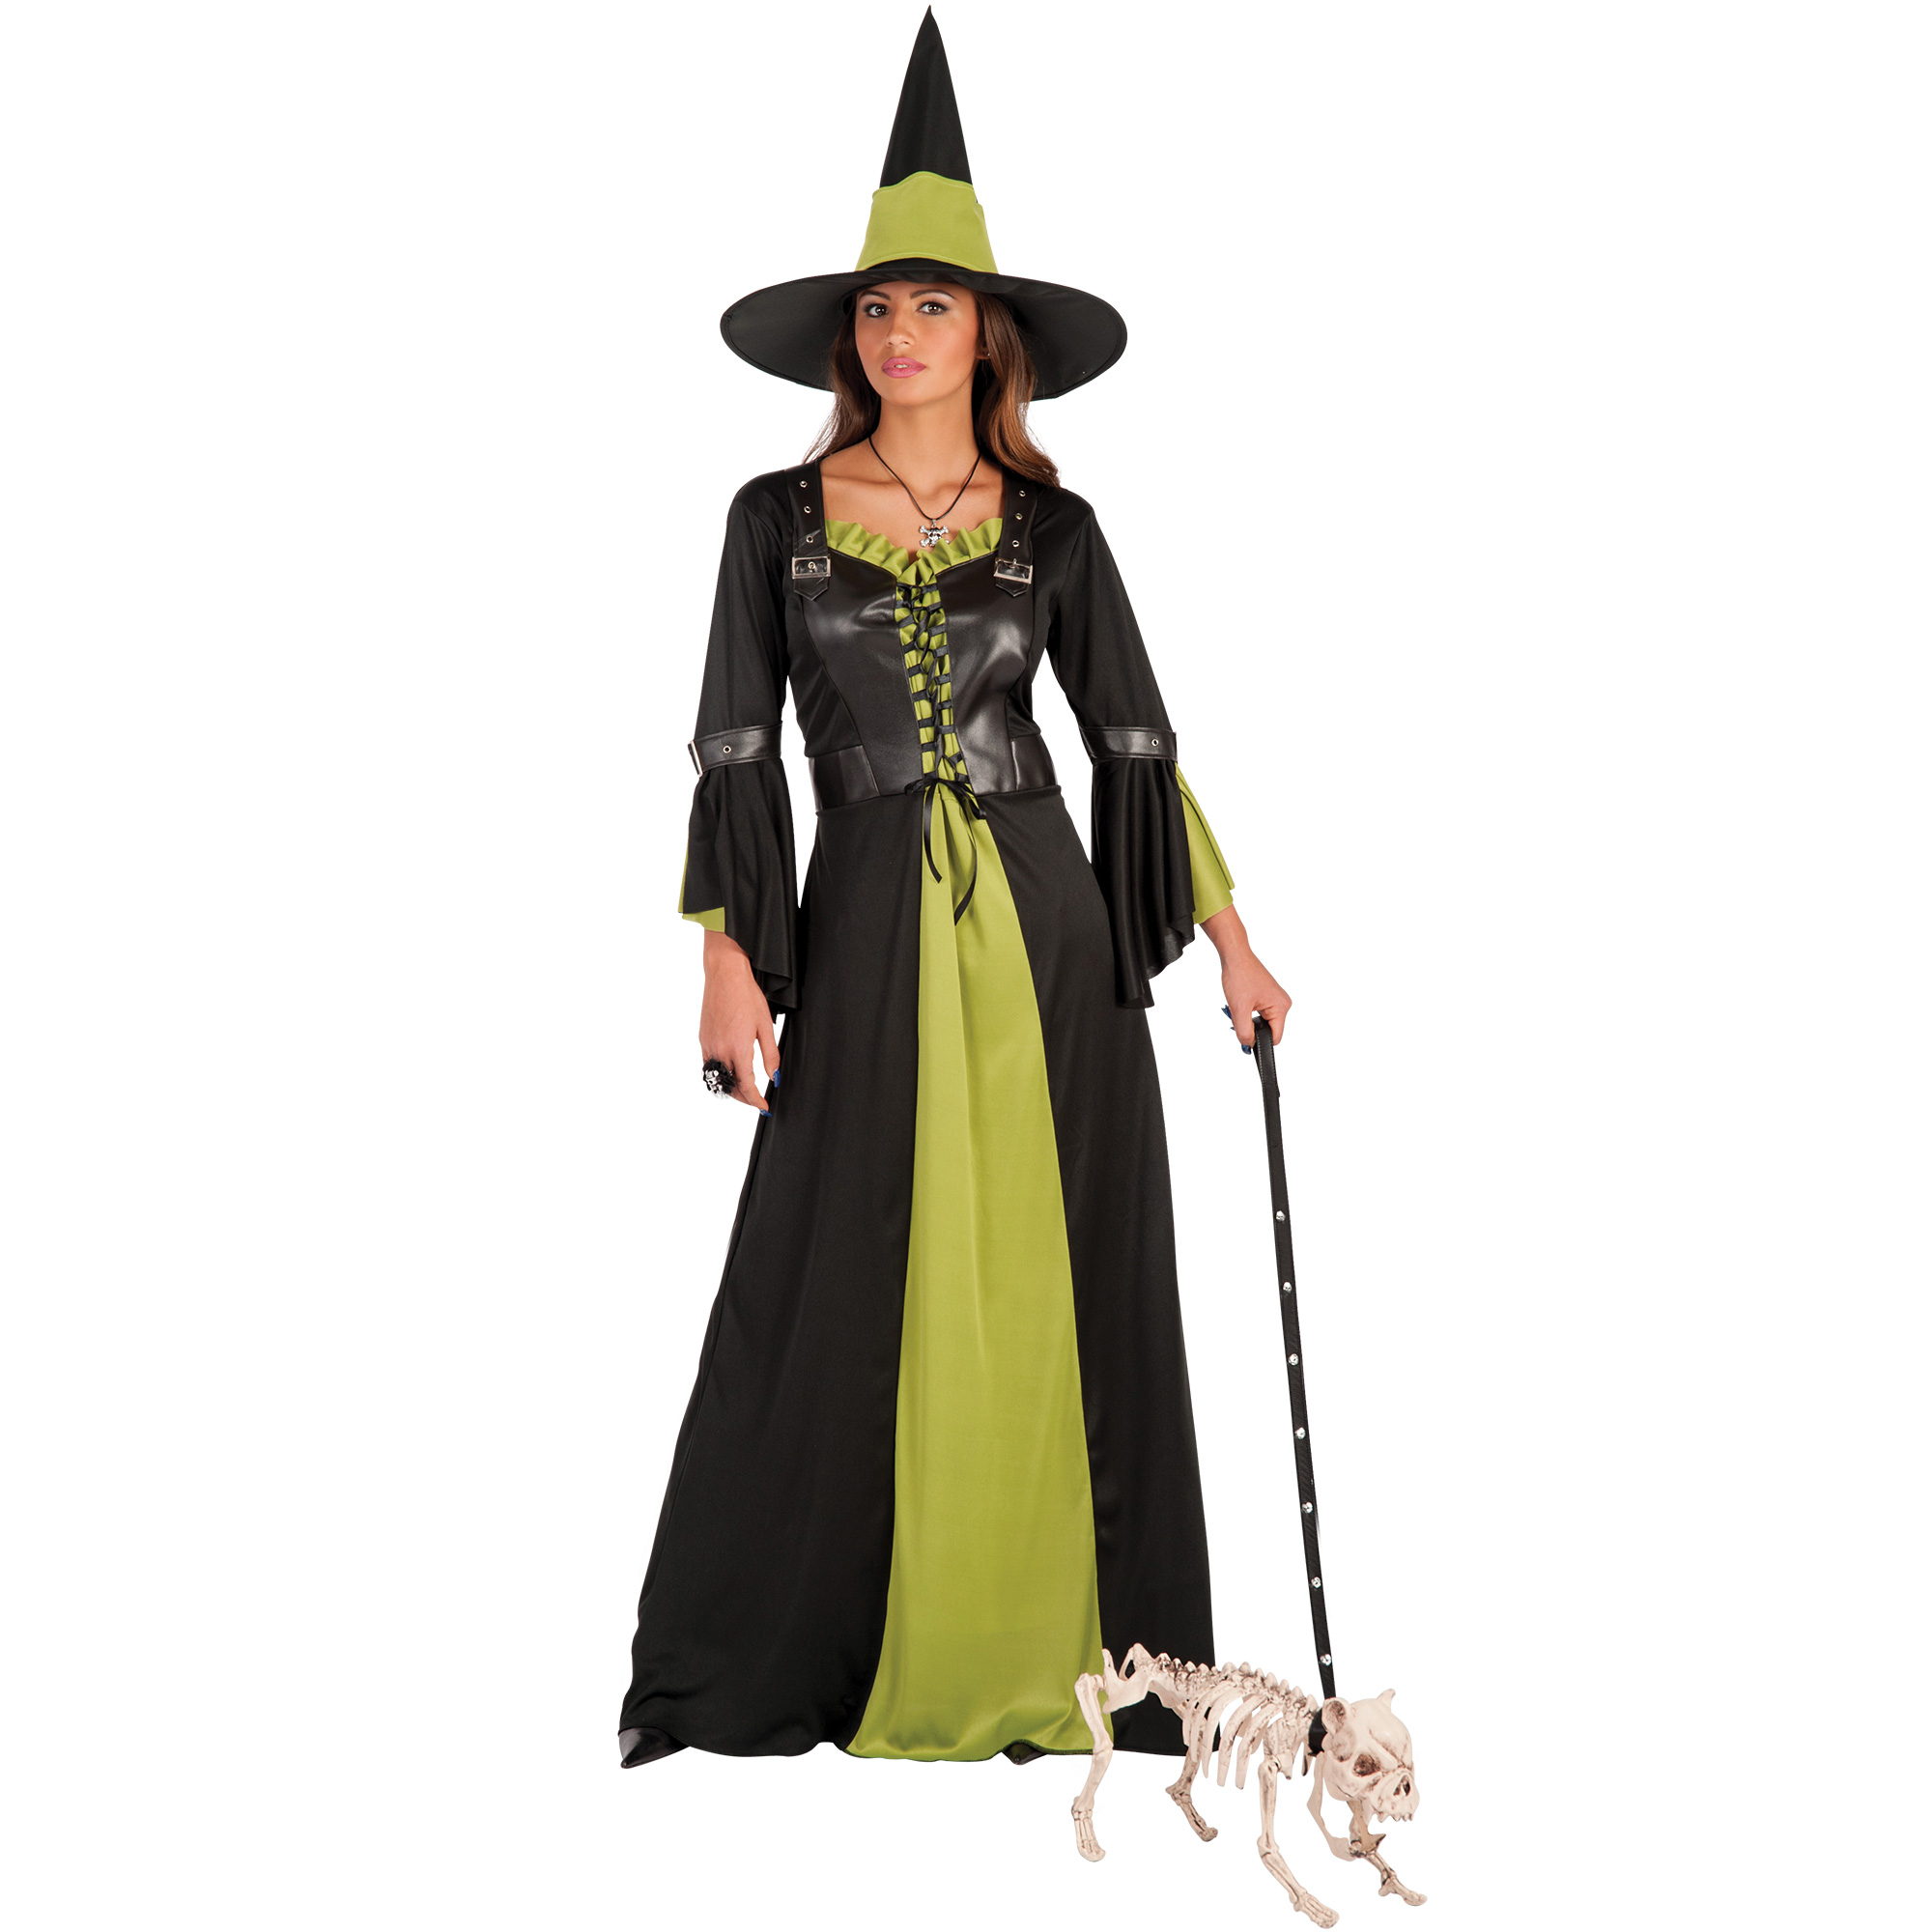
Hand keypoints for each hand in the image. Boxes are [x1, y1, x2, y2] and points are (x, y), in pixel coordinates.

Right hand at [699, 929, 778, 1111]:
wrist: (725, 976)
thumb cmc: (747, 996)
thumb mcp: (765, 1026)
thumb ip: (771, 1054)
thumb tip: (775, 1076)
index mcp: (738, 1049)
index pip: (746, 1086)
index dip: (756, 1100)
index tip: (764, 1107)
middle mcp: (720, 1050)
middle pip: (730, 1087)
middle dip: (744, 1098)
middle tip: (756, 1101)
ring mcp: (708, 1045)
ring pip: (717, 1078)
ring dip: (731, 1088)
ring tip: (745, 1090)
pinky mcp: (703, 1039)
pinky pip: (708, 1064)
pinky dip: (720, 1074)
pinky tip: (730, 1071)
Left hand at [1200, 904, 1290, 1046]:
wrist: (1235, 956)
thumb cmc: (1240, 975)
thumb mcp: (1239, 1009)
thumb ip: (1244, 1032)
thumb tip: (1248, 1046)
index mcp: (1281, 1007)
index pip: (1275, 1038)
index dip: (1259, 1042)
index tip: (1246, 1040)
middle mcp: (1283, 1003)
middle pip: (1268, 1030)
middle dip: (1250, 1027)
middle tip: (1237, 1015)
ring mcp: (1276, 999)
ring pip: (1261, 1022)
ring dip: (1247, 1019)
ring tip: (1238, 1005)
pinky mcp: (1268, 995)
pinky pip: (1260, 1013)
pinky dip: (1248, 1011)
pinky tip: (1240, 1002)